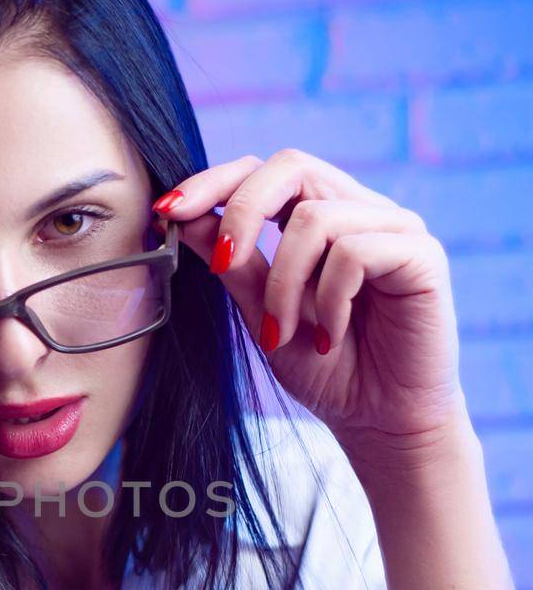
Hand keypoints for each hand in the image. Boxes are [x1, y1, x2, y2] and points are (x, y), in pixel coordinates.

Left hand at [152, 150, 466, 458]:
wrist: (380, 422)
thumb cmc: (326, 369)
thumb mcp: (262, 313)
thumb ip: (234, 263)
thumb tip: (183, 217)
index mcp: (321, 215)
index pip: (264, 172)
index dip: (214, 182)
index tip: (167, 211)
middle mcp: (360, 210)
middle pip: (291, 167)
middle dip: (242, 211)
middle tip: (219, 264)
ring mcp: (395, 227)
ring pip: (315, 219)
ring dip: (284, 284)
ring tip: (285, 333)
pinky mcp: (422, 254)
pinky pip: (355, 252)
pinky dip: (329, 301)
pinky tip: (332, 337)